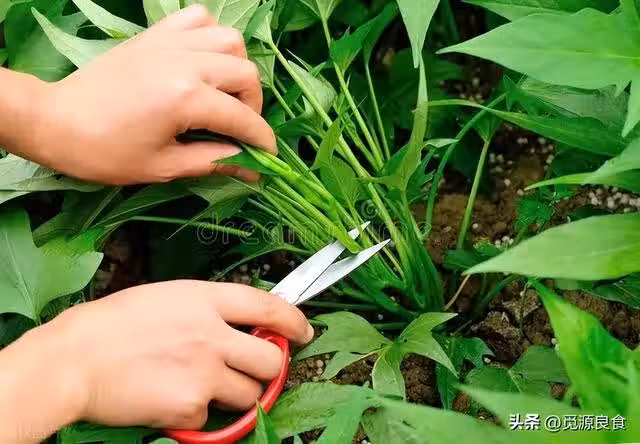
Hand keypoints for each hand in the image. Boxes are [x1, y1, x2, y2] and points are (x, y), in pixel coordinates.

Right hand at [0, 281, 312, 441]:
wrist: (73, 359)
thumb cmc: (111, 324)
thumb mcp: (167, 298)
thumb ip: (208, 309)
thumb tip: (240, 325)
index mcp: (205, 299)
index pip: (268, 306)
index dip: (293, 320)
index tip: (303, 331)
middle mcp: (213, 334)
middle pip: (272, 360)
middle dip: (270, 369)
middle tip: (255, 370)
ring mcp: (204, 372)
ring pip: (250, 395)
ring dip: (236, 396)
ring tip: (202, 386)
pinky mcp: (190, 406)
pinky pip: (210, 418)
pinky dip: (197, 414)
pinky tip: (170, 399)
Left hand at [7, 5, 274, 184]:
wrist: (55, 122)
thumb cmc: (105, 152)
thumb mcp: (163, 166)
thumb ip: (212, 161)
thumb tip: (250, 168)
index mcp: (185, 98)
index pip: (242, 118)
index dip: (261, 141)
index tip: (268, 159)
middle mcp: (184, 62)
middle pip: (245, 73)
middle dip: (252, 106)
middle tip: (238, 130)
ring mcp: (169, 43)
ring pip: (229, 40)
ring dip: (237, 68)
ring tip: (223, 93)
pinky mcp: (154, 35)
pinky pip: (197, 19)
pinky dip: (210, 36)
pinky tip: (203, 61)